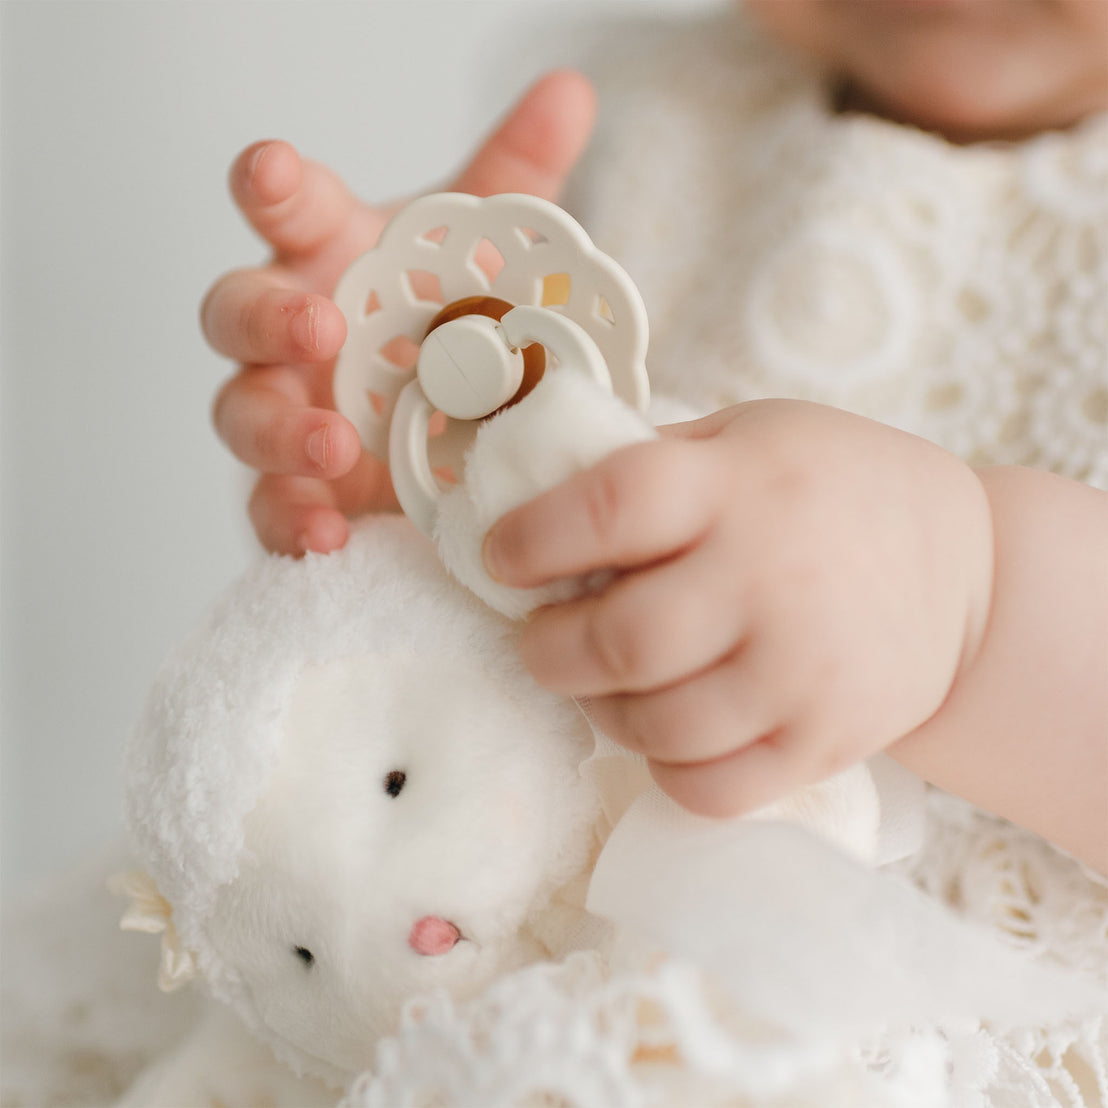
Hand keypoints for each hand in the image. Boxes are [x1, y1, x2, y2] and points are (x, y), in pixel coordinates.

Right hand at [202, 70, 596, 553]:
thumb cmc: (447, 324)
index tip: (275, 173)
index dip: (272, 186)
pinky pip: (270, 509)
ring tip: (336, 446)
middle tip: (320, 327)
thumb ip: (516, 178)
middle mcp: (291, 335)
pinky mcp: (299, 490)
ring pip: (241, 415)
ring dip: (279, 429)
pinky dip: (291, 522)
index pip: (286, 209)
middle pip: (238, 312)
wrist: (454, 424)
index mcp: (328, 258)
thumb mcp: (485, 253)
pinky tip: (329, 537)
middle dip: (267, 317)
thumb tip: (570, 93)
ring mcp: (287, 413)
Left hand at [482, 400, 993, 816]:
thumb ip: (654, 462)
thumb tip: (540, 500)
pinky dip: (662, 767)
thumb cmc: (831, 489)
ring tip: (601, 684)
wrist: (963, 573)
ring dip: (601, 709)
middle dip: (549, 649)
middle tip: (541, 640)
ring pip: (655, 724)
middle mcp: (770, 579)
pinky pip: (708, 788)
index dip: (533, 538)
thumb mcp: (748, 435)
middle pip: (621, 639)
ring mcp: (801, 671)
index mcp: (740, 487)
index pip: (610, 509)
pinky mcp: (823, 743)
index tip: (501, 557)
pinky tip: (663, 730)